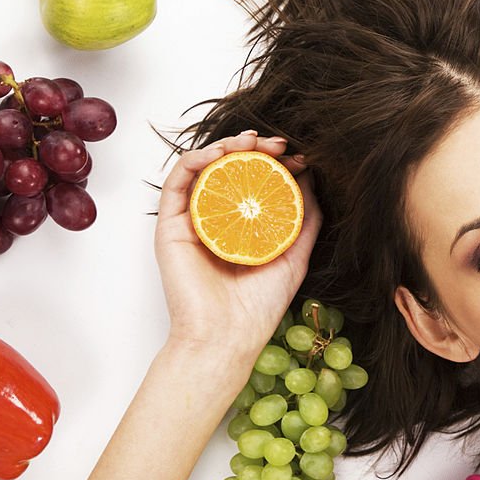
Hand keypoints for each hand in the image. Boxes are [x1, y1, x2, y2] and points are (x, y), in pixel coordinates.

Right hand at [154, 131, 320, 378]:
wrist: (227, 338)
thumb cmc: (259, 306)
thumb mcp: (295, 255)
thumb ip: (305, 219)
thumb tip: (310, 178)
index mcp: (241, 227)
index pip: (254, 182)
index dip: (274, 163)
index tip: (299, 157)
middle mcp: (214, 220)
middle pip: (229, 169)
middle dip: (254, 148)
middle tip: (279, 144)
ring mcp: (191, 221)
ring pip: (203, 168)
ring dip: (226, 145)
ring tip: (252, 142)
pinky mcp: (169, 226)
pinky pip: (177, 182)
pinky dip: (196, 159)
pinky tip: (221, 153)